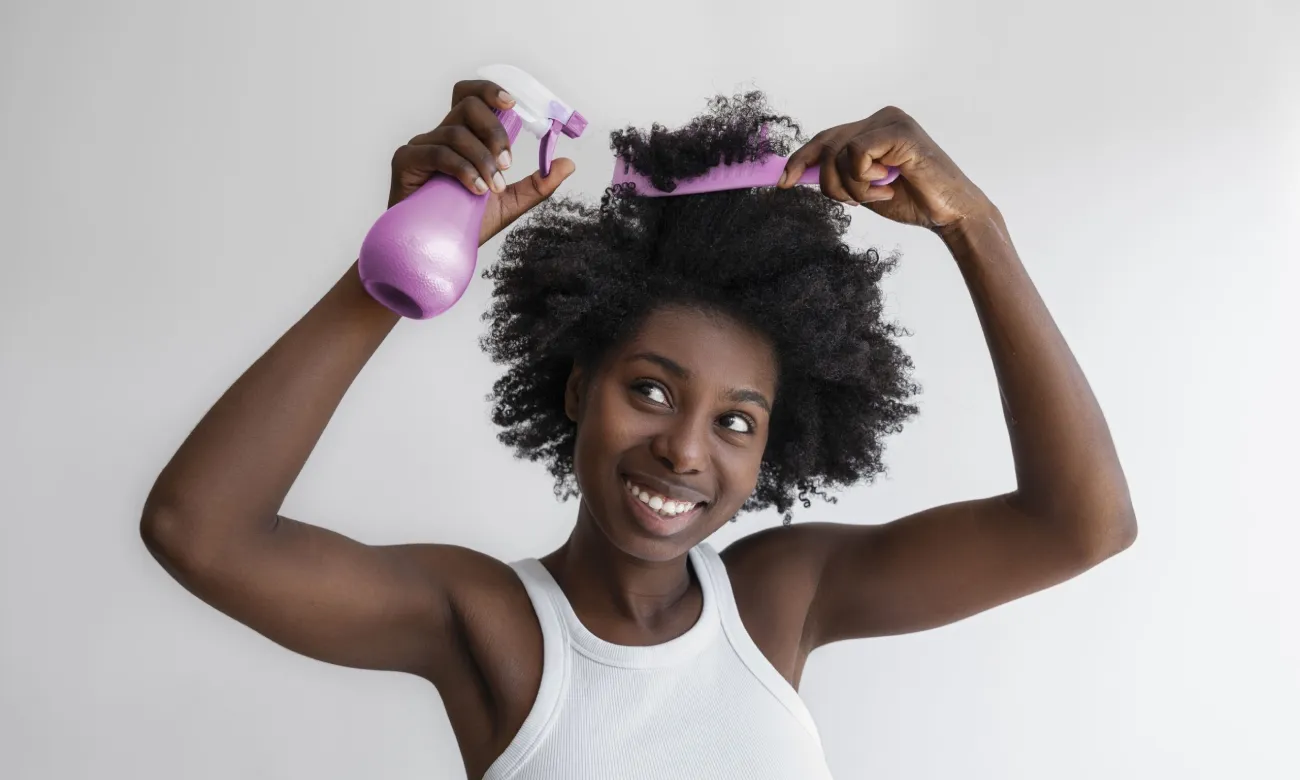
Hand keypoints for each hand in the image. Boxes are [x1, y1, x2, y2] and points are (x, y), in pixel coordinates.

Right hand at [387, 79, 575, 244]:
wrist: (435, 251)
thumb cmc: (464, 224)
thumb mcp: (509, 204)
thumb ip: (537, 184)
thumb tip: (568, 164)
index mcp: (463, 138)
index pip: (473, 98)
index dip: (491, 92)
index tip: (513, 105)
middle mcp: (441, 136)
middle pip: (466, 104)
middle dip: (494, 130)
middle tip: (507, 162)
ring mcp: (422, 146)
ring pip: (456, 131)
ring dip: (482, 159)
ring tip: (492, 187)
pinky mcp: (406, 162)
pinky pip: (437, 152)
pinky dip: (462, 169)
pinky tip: (475, 189)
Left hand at [779, 106, 991, 231]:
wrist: (949, 214)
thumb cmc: (911, 200)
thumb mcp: (863, 188)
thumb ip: (838, 174)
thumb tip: (798, 174)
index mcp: (872, 128)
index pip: (825, 138)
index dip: (800, 160)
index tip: (782, 183)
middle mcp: (881, 117)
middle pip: (825, 144)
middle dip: (827, 181)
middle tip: (851, 202)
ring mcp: (890, 121)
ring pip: (837, 153)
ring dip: (851, 186)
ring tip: (878, 193)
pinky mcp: (899, 131)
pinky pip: (856, 154)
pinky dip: (865, 179)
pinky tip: (889, 184)